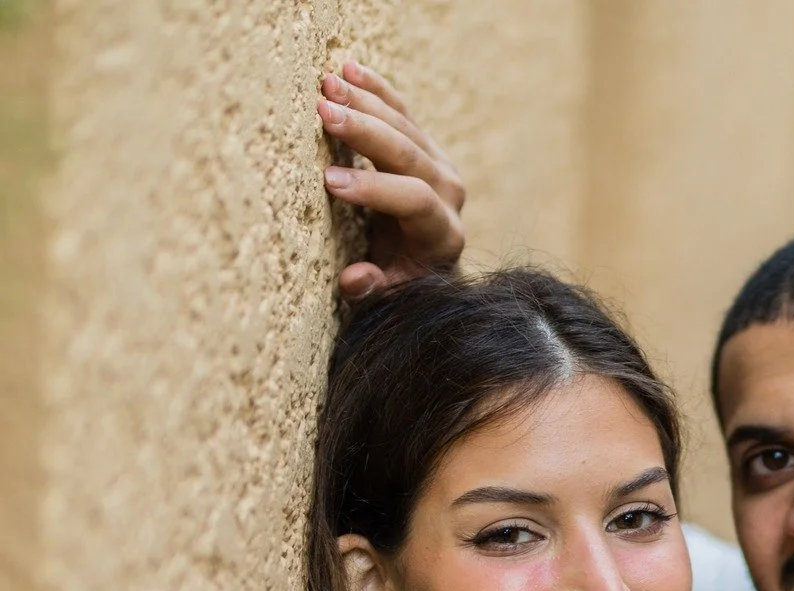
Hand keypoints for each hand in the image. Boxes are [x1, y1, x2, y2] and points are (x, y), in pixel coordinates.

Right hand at [317, 61, 465, 300]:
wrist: (428, 273)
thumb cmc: (402, 287)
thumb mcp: (389, 299)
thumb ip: (373, 291)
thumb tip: (354, 279)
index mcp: (443, 236)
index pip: (414, 201)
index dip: (374, 190)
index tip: (330, 181)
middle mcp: (450, 197)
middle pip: (410, 155)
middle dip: (366, 132)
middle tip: (323, 111)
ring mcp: (441, 168)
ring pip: (406, 127)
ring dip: (365, 102)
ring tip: (326, 84)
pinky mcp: (428, 149)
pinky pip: (404, 113)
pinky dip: (377, 91)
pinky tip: (349, 68)